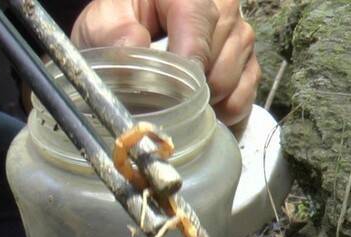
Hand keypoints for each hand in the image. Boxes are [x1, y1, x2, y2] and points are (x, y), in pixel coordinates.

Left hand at [72, 0, 259, 125]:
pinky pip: (246, 97)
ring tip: (181, 104)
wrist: (127, 33)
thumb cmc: (118, 25)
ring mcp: (240, 36)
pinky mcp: (248, 64)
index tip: (176, 89)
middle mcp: (223, 8)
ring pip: (235, 80)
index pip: (198, 20)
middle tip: (165, 99)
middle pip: (222, 55)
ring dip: (209, 102)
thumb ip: (114, 32)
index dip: (189, 57)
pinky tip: (201, 111)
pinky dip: (225, 112)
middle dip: (194, 86)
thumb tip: (133, 49)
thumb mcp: (102, 22)